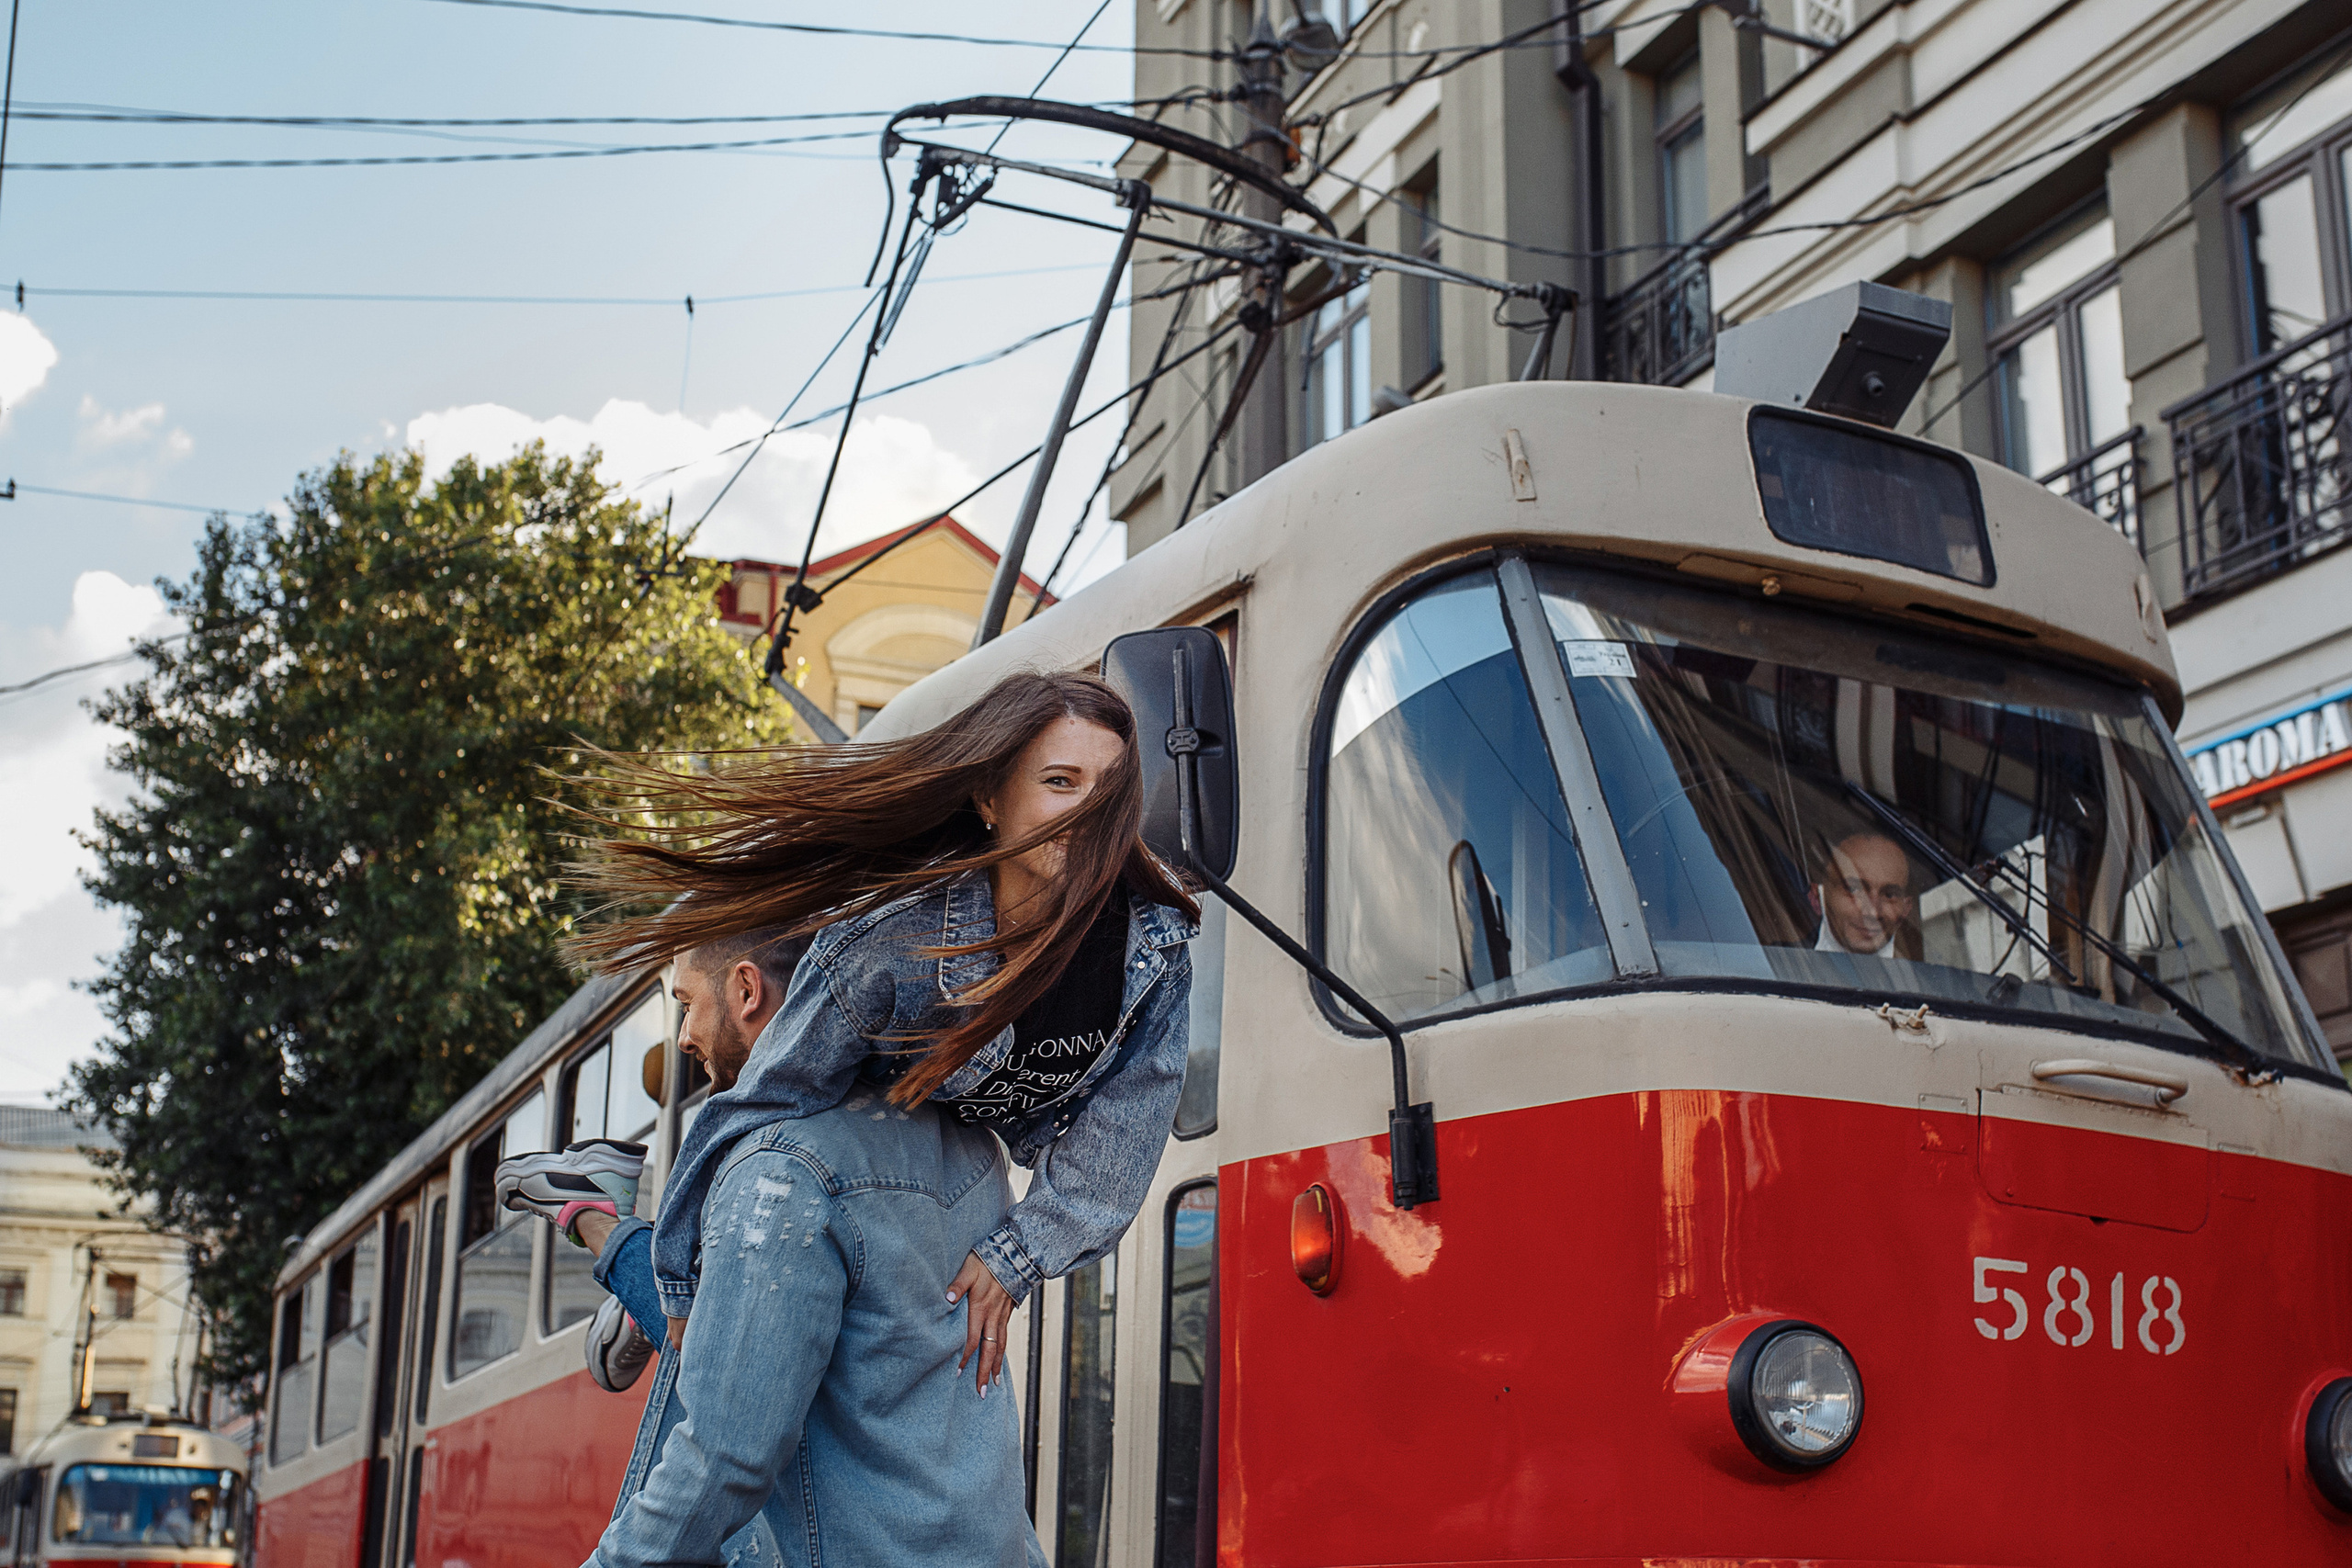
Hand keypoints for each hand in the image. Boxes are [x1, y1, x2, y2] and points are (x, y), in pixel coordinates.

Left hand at [947, 1251, 1013, 1395]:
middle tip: (982, 1392)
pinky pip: (1005, 1336)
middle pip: (990, 1350)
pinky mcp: (1008, 1312)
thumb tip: (946, 1298)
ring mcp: (1002, 1315)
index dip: (965, 1357)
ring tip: (995, 1383)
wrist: (1016, 1255)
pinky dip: (1003, 1351)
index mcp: (980, 1308)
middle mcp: (993, 1316)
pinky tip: (1000, 1358)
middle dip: (985, 1372)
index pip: (972, 1339)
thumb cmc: (988, 1260)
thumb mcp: (969, 1268)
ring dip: (997, 1366)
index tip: (958, 1373)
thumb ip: (958, 1284)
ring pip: (1000, 1346)